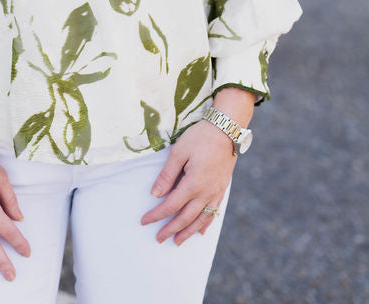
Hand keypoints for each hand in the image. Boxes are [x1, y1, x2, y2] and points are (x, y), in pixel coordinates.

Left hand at [140, 120, 235, 244]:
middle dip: (171, 229)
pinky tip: (201, 230)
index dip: (156, 215)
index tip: (144, 221)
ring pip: (201, 220)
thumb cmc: (200, 137)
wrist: (227, 130)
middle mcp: (206, 193)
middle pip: (186, 218)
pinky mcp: (222, 189)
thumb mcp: (179, 152)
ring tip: (178, 241)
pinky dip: (206, 224)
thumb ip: (167, 175)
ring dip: (188, 232)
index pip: (171, 206)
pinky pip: (214, 212)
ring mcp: (216, 192)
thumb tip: (155, 195)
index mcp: (193, 184)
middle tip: (159, 238)